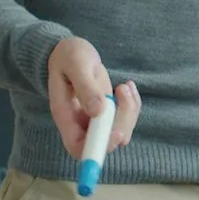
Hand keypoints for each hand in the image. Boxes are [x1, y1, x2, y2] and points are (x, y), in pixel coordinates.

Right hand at [47, 36, 139, 158]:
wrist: (70, 51)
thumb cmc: (68, 55)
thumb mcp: (75, 64)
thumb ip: (85, 87)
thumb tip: (98, 111)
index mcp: (65, 116)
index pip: (79, 148)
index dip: (99, 147)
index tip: (116, 132)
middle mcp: (80, 123)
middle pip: (104, 142)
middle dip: (122, 123)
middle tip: (122, 92)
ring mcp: (95, 119)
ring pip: (120, 131)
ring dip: (129, 111)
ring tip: (125, 86)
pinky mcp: (108, 112)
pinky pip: (126, 118)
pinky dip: (132, 104)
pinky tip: (128, 85)